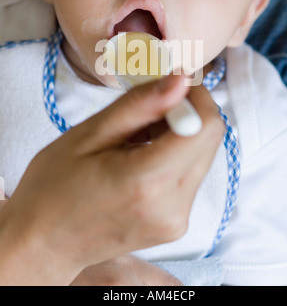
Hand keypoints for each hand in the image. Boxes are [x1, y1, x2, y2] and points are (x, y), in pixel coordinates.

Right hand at [0, 73, 223, 284]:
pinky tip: (141, 155)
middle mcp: (171, 206)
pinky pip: (189, 176)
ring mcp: (176, 220)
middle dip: (185, 112)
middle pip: (208, 140)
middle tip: (146, 109)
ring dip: (179, 134)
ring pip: (201, 156)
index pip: (205, 127)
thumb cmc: (54, 187)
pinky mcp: (175, 224)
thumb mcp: (90, 134)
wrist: (44, 242)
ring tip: (136, 136)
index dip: (194, 97)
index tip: (168, 86)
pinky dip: (173, 156)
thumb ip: (141, 105)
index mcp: (147, 182)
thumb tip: (180, 79)